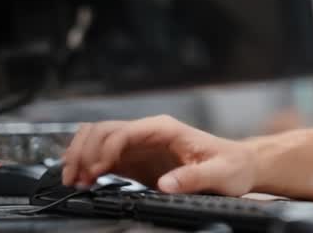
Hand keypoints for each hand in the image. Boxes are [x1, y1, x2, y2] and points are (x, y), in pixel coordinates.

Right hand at [62, 114, 256, 195]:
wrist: (238, 165)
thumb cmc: (231, 165)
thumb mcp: (219, 173)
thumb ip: (194, 178)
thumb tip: (166, 184)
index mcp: (166, 129)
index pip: (125, 131)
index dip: (106, 149)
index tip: (97, 172)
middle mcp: (149, 133)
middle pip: (103, 131)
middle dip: (84, 152)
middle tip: (76, 178)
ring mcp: (139, 145)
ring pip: (97, 138)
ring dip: (80, 155)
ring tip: (73, 179)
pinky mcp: (136, 160)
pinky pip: (103, 155)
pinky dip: (87, 165)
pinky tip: (84, 182)